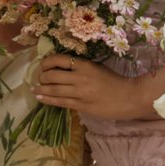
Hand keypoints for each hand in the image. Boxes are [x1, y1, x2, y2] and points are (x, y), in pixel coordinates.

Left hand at [28, 56, 160, 122]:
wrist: (129, 97)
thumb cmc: (115, 81)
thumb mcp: (97, 68)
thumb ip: (81, 68)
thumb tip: (62, 69)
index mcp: (85, 65)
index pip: (59, 59)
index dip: (47, 62)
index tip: (43, 65)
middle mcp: (80, 77)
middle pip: (52, 74)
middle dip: (42, 76)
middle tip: (39, 78)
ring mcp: (80, 92)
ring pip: (54, 89)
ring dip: (41, 88)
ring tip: (35, 88)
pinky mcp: (81, 106)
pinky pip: (60, 102)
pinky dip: (48, 99)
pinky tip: (40, 97)